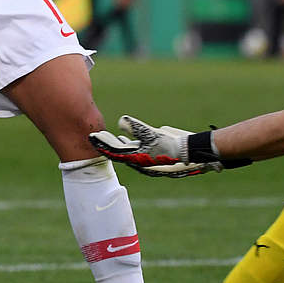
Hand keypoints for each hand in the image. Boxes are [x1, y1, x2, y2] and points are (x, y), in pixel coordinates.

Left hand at [89, 115, 223, 177]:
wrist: (191, 153)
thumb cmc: (173, 146)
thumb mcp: (153, 134)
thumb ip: (136, 127)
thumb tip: (120, 121)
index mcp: (137, 160)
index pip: (114, 153)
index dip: (102, 145)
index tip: (92, 137)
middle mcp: (139, 161)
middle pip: (116, 152)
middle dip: (105, 144)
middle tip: (93, 136)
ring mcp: (144, 158)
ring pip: (124, 151)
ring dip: (114, 143)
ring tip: (103, 137)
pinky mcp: (151, 153)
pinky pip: (133, 149)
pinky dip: (125, 143)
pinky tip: (122, 138)